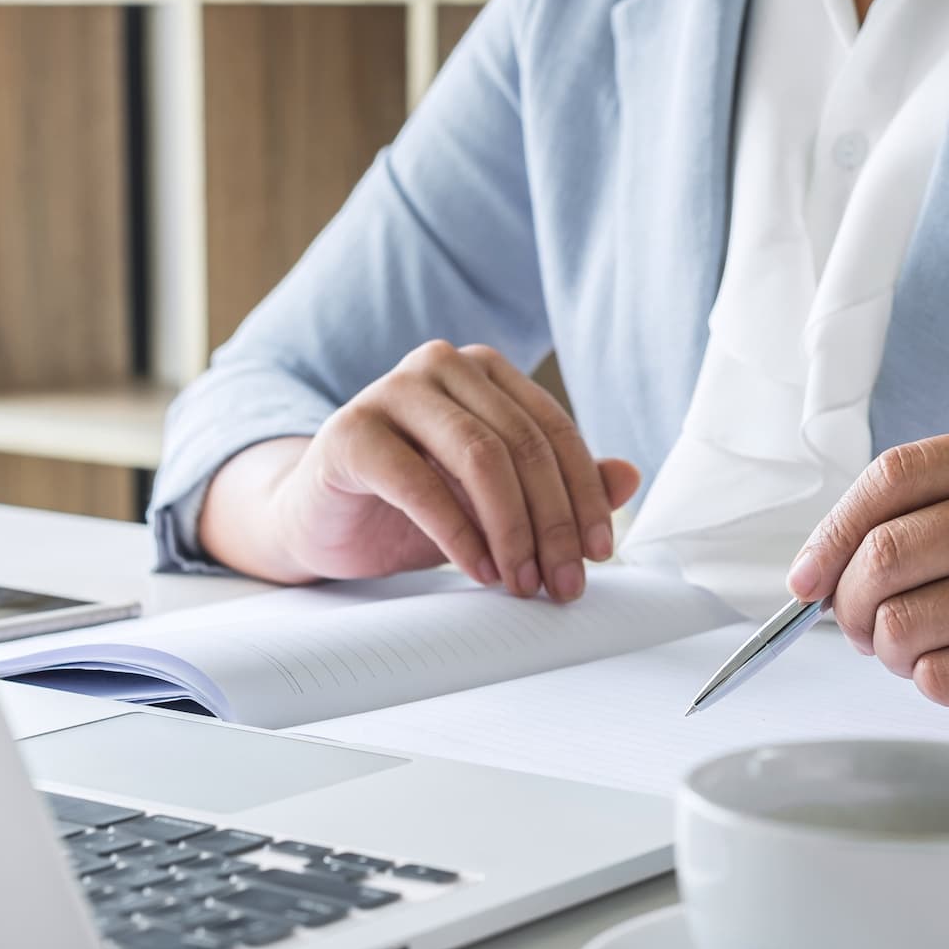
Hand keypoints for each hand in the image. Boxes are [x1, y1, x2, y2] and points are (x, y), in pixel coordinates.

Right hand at [207, 341, 638, 600]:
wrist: (320, 521)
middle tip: (564, 582)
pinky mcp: (350, 434)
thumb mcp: (493, 502)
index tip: (600, 553)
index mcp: (482, 371)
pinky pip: (421, 485)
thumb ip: (556, 486)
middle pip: (522, 445)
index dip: (584, 495)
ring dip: (512, 530)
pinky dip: (460, 535)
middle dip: (553, 522)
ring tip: (522, 582)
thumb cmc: (409, 507)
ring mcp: (390, 392)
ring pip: (481, 457)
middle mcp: (439, 365)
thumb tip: (629, 477)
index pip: (553, 430)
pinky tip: (479, 571)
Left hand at [786, 423, 948, 742]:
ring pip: (907, 620)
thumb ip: (927, 516)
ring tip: (918, 651)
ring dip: (890, 650)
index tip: (806, 578)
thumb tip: (817, 572)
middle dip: (852, 603)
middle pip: (890, 552)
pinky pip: (943, 676)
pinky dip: (931, 682)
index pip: (897, 475)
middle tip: (862, 628)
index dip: (833, 531)